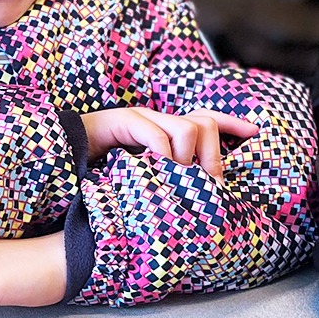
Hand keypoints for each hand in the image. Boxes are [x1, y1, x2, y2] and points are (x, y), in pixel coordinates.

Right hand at [79, 107, 257, 178]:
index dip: (232, 123)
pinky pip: (157, 136)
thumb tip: (198, 199)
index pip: (207, 119)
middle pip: (204, 123)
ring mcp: (142, 118)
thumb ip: (168, 182)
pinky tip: (156, 175)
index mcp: (165, 132)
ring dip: (188, 161)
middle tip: (205, 187)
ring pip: (188, 129)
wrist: (63, 158)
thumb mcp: (145, 180)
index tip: (255, 132)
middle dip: (212, 157)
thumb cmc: (104, 173)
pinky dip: (163, 157)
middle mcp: (158, 120)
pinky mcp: (124, 121)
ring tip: (177, 184)